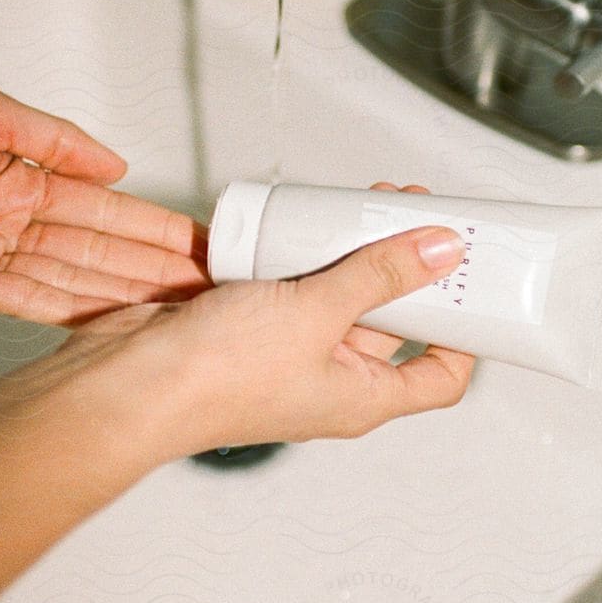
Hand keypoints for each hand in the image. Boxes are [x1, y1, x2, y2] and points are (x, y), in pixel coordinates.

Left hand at [0, 52, 206, 322]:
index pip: (104, 208)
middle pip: (96, 250)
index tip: (199, 243)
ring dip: (121, 294)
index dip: (152, 227)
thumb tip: (117, 165)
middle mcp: (8, 217)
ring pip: (68, 279)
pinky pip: (19, 300)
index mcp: (21, 175)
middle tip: (208, 289)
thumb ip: (58, 142)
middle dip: (151, 269)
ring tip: (175, 309)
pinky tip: (108, 321)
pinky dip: (64, 311)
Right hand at [49, 193, 473, 458]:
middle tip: (417, 216)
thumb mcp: (317, 314)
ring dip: (353, 250)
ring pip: (338, 292)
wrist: (129, 380)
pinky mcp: (248, 320)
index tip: (472, 280)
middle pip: (390, 319)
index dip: (465, 332)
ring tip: (366, 204)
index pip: (438, 376)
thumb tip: (440, 251)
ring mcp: (287, 348)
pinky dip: (302, 249)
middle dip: (406, 265)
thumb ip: (380, 276)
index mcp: (361, 397)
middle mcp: (329, 377)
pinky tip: (306, 217)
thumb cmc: (216, 379)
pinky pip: (291, 280)